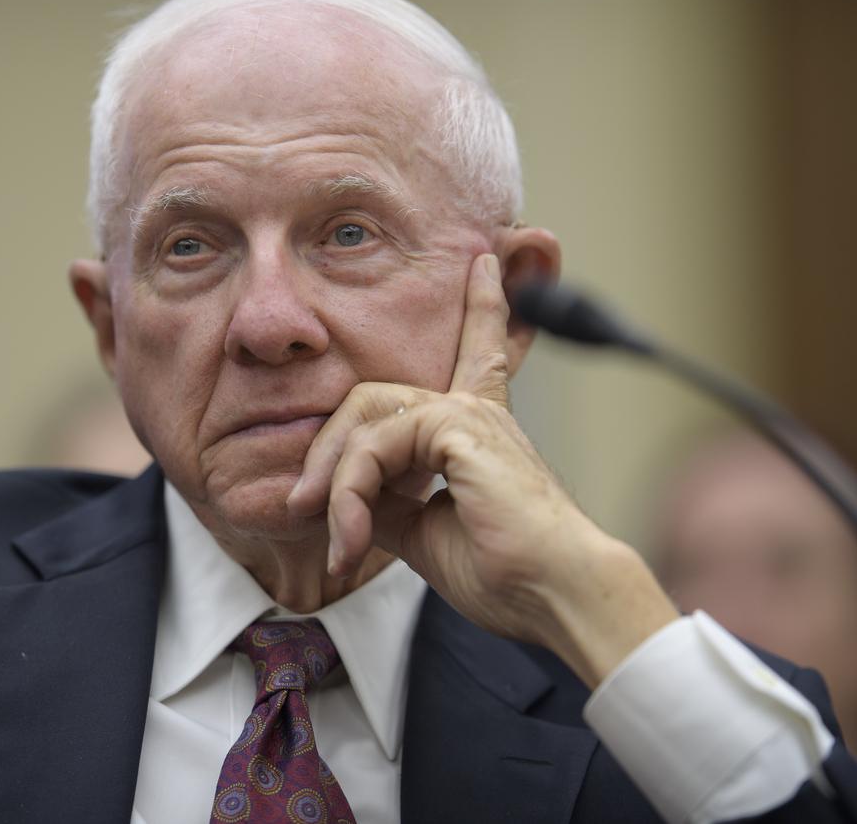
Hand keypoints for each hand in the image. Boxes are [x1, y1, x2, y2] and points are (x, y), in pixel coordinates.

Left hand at [286, 253, 676, 686]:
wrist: (554, 595)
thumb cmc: (503, 573)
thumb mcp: (423, 532)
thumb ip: (384, 502)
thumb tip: (342, 498)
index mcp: (476, 427)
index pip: (475, 351)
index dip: (483, 308)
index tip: (487, 260)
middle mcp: (475, 408)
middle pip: (370, 396)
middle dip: (328, 451)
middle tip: (302, 507)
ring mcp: (468, 411)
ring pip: (363, 420)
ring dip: (335, 485)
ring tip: (339, 543)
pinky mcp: (459, 425)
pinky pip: (374, 446)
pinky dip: (352, 494)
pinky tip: (354, 539)